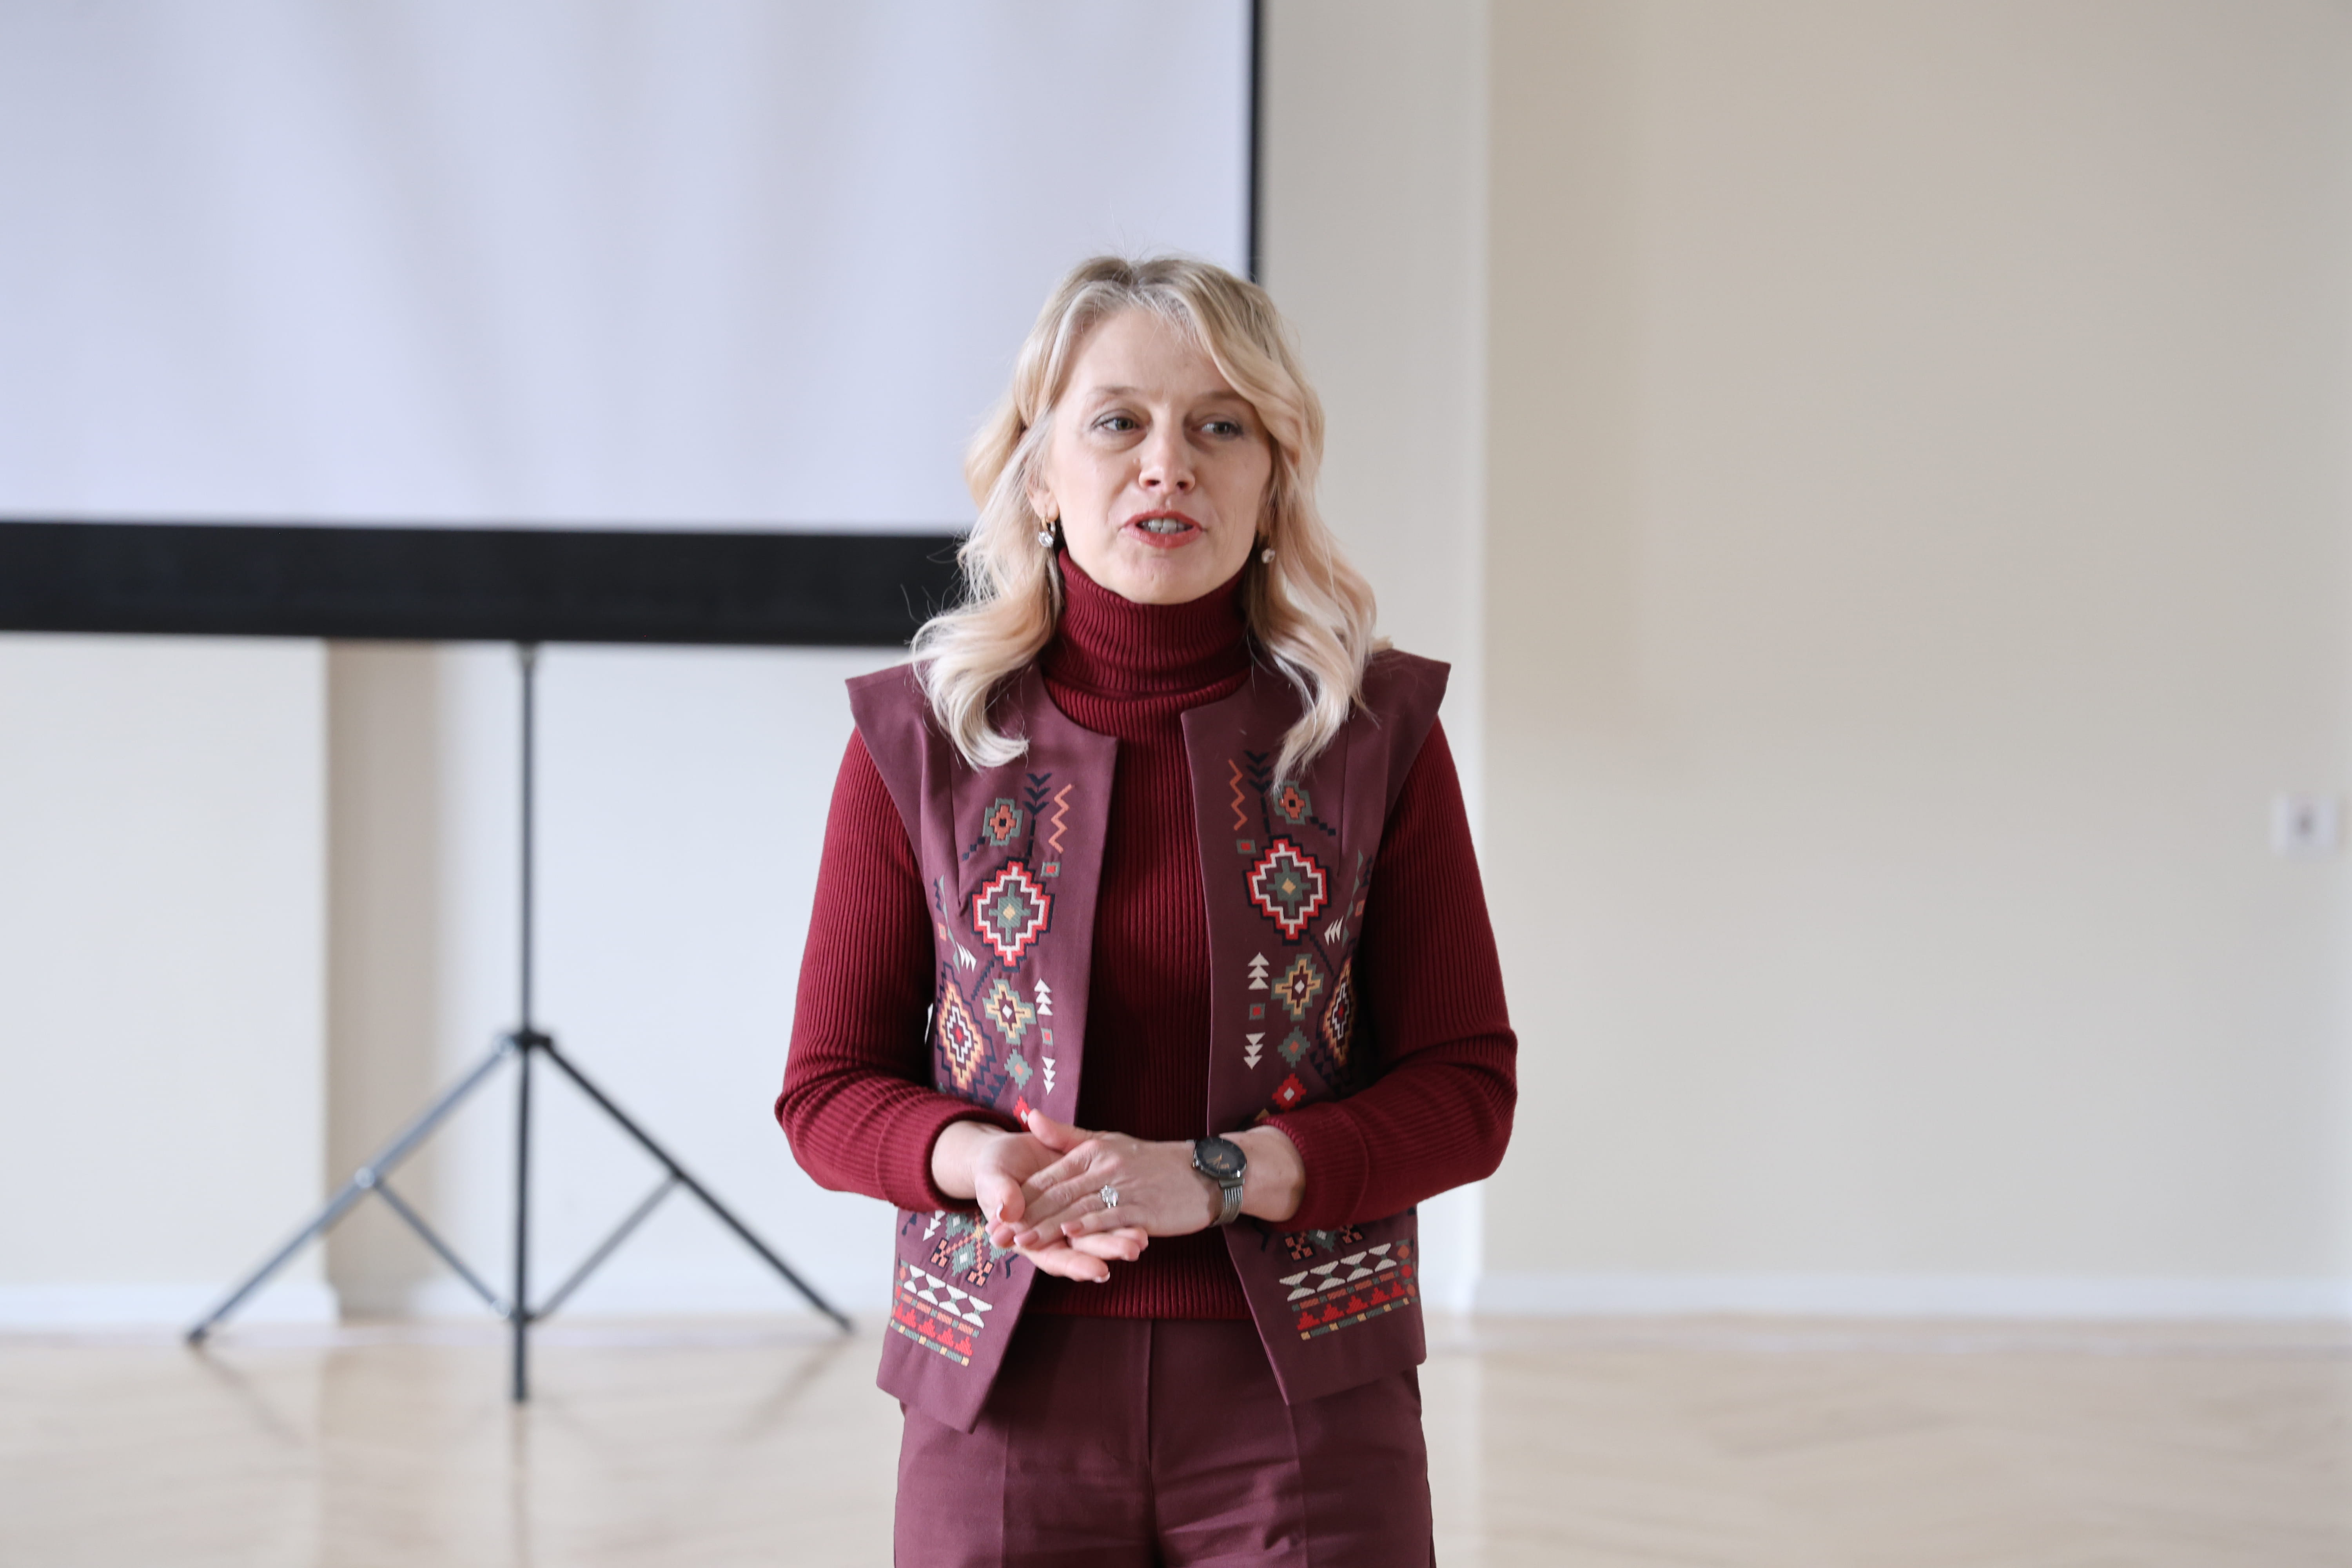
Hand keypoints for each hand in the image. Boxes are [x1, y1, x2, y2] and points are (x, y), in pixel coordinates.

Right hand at [933, 1119, 1147, 1282]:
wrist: (1007, 1155)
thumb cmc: (994, 1169)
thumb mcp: (992, 1177)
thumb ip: (1000, 1192)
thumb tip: (1008, 1210)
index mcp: (1027, 1238)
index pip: (1054, 1257)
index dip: (1075, 1264)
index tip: (1099, 1270)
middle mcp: (1053, 1236)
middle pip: (1082, 1250)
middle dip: (1107, 1251)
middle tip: (1133, 1251)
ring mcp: (1070, 1221)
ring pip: (1097, 1234)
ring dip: (1120, 1238)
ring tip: (1143, 1240)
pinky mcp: (1083, 1202)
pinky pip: (1104, 1211)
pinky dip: (1121, 1218)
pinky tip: (1143, 1222)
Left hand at [998, 1109, 1220, 1248]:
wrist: (1203, 1172)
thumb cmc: (1151, 1161)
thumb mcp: (1107, 1142)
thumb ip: (1066, 1136)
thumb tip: (1029, 1117)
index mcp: (1093, 1151)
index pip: (1050, 1175)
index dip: (1020, 1196)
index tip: (995, 1213)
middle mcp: (1105, 1166)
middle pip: (1058, 1193)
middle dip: (1026, 1216)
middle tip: (998, 1234)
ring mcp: (1124, 1188)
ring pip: (1079, 1207)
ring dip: (1049, 1226)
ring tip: (1022, 1240)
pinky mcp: (1143, 1209)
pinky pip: (1112, 1217)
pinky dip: (1089, 1226)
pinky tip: (1070, 1235)